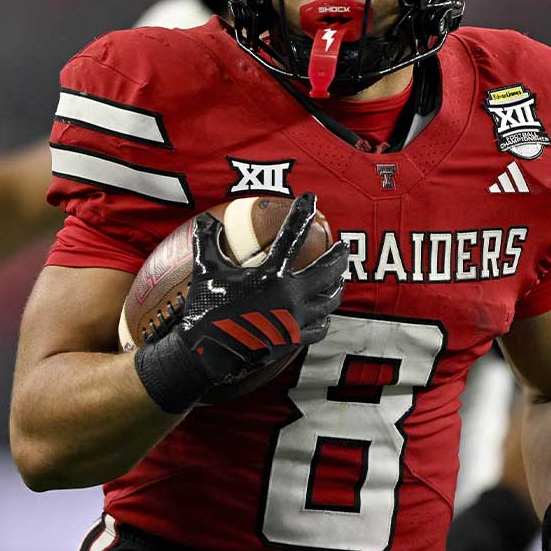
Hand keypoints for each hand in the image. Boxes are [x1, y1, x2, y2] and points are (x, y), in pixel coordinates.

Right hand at [134, 193, 347, 411]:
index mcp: (270, 275)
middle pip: (327, 272)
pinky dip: (325, 318)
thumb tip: (206, 220)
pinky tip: (325, 314)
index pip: (291, 237)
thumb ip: (207, 242)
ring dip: (337, 286)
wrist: (208, 353)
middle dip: (339, 257)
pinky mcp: (294, 339)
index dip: (302, 214)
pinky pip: (320, 328)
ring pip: (330, 301)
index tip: (312, 198)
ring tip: (340, 278)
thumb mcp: (205, 270)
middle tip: (344, 247)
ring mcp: (295, 319)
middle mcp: (289, 296)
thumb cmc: (206, 308)